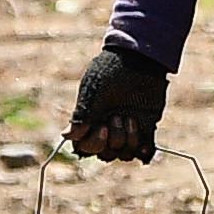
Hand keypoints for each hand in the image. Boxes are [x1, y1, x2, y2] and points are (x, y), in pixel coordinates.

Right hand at [67, 45, 169, 159]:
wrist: (139, 59)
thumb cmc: (111, 71)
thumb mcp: (93, 92)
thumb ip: (81, 116)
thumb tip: (66, 137)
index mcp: (90, 121)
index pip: (86, 148)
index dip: (93, 144)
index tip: (102, 127)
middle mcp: (107, 129)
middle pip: (106, 154)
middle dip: (113, 139)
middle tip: (118, 116)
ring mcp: (127, 131)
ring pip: (124, 154)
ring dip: (128, 141)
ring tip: (131, 118)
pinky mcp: (147, 129)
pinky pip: (144, 152)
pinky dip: (144, 151)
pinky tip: (144, 143)